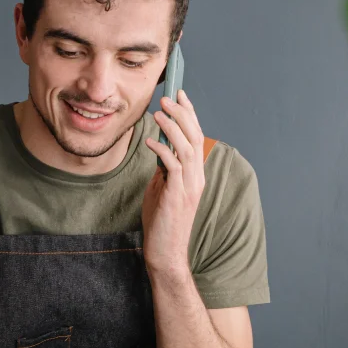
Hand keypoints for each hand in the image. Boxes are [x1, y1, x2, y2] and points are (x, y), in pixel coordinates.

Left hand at [142, 89, 205, 277]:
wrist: (165, 252)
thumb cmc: (162, 221)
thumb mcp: (163, 188)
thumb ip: (165, 168)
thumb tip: (159, 147)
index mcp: (196, 174)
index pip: (196, 137)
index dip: (190, 114)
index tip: (180, 95)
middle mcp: (197, 177)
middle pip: (195, 137)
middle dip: (182, 114)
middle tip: (168, 97)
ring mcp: (190, 186)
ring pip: (186, 147)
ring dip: (172, 126)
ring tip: (159, 112)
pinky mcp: (177, 194)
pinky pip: (172, 165)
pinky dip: (162, 149)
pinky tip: (150, 141)